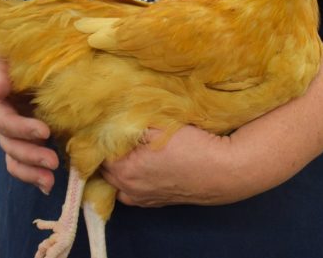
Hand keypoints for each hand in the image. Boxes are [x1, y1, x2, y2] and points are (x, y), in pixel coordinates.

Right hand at [0, 57, 58, 193]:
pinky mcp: (22, 143)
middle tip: (52, 162)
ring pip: (15, 159)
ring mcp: (11, 137)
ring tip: (50, 182)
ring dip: (32, 172)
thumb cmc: (11, 65)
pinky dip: (33, 176)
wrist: (13, 72)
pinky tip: (47, 186)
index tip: (44, 132)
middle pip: (11, 145)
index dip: (22, 128)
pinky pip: (22, 164)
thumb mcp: (4, 64)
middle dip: (31, 155)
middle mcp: (1, 125)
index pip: (5, 121)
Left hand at [101, 125, 236, 206]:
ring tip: (125, 154)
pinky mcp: (158, 202)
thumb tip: (116, 120)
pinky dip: (130, 183)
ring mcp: (144, 198)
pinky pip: (133, 194)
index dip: (103, 139)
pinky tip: (140, 171)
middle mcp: (130, 188)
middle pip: (106, 171)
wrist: (221, 171)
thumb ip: (133, 124)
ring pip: (119, 184)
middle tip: (114, 137)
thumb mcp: (160, 126)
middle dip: (108, 155)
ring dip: (118, 170)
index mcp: (125, 170)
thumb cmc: (191, 146)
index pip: (100, 154)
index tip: (107, 126)